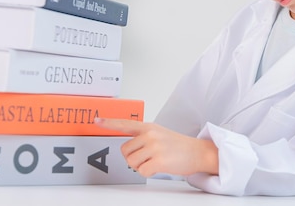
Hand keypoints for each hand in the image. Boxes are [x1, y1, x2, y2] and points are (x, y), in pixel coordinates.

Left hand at [95, 118, 218, 177]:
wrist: (198, 152)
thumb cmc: (178, 145)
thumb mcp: (160, 133)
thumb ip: (144, 136)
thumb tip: (128, 149)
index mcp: (149, 127)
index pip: (125, 123)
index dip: (109, 123)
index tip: (96, 121)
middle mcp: (150, 134)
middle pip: (125, 151)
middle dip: (134, 157)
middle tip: (149, 156)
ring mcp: (154, 147)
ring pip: (131, 162)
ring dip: (141, 166)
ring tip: (155, 161)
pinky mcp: (159, 160)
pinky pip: (141, 171)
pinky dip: (148, 172)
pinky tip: (160, 167)